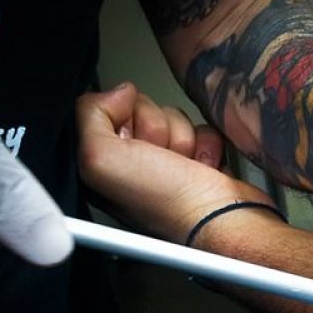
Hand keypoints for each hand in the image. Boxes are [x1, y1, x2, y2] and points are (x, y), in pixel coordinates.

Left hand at [75, 82, 267, 241]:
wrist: (222, 221)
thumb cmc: (166, 205)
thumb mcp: (101, 158)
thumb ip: (90, 114)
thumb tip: (118, 92)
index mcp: (104, 165)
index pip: (107, 110)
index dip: (123, 120)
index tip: (131, 145)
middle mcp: (134, 165)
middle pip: (143, 110)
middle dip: (156, 130)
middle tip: (161, 160)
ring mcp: (168, 163)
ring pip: (173, 117)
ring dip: (184, 139)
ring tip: (185, 168)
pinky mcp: (198, 161)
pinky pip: (202, 128)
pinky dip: (206, 145)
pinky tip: (203, 169)